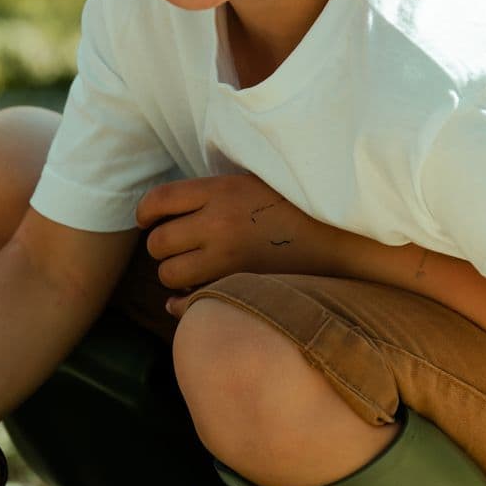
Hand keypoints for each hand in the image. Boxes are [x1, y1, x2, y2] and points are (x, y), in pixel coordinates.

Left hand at [134, 174, 340, 313]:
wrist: (340, 236)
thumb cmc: (295, 205)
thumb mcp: (253, 181)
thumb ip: (214, 192)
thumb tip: (170, 210)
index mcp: (221, 190)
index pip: (160, 199)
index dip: (145, 212)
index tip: (147, 220)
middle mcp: (219, 223)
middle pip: (158, 241)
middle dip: (161, 247)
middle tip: (175, 247)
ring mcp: (229, 258)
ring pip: (170, 274)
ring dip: (174, 275)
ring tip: (190, 270)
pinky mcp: (239, 286)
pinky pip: (192, 301)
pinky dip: (184, 303)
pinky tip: (187, 300)